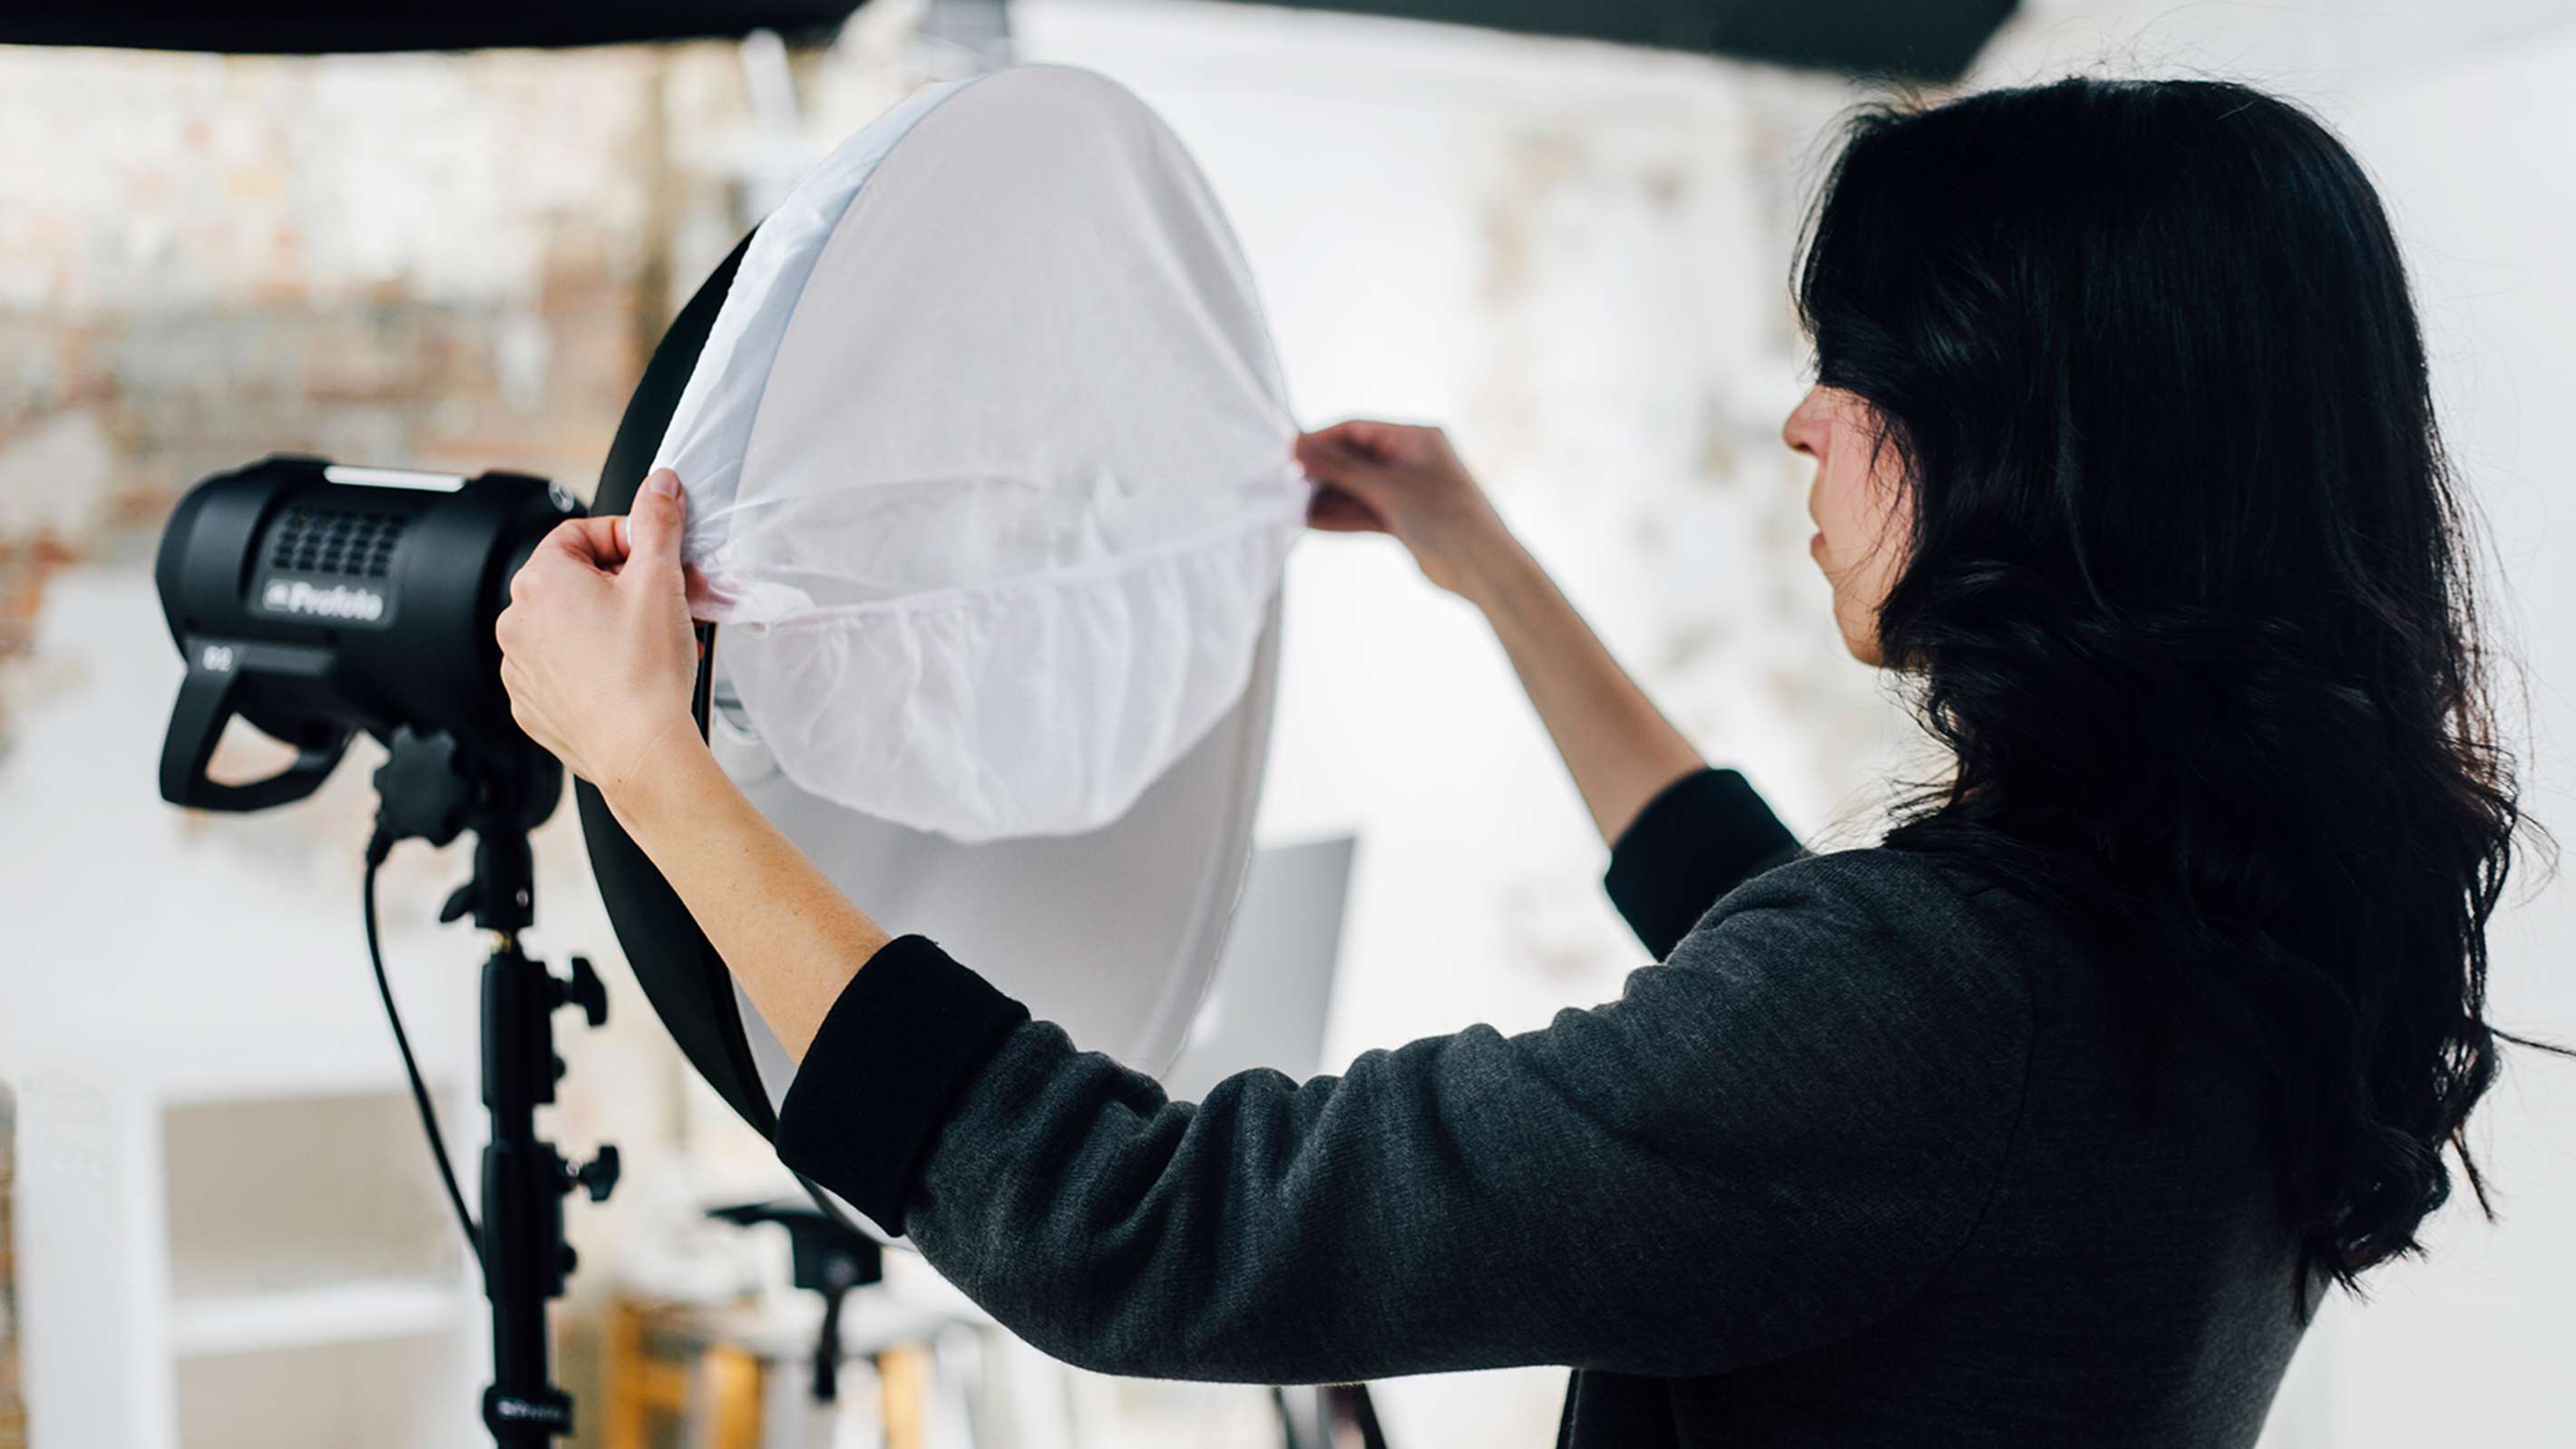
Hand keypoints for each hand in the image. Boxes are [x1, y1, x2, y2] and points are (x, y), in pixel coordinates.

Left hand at [496, 469, 706, 805]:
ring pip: (570, 625)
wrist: (640, 750)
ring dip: (609, 623)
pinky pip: (562, 668)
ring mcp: (520, 666)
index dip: (627, 539)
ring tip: (651, 642)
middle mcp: (518, 621)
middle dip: (625, 584)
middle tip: (667, 600)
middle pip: (576, 579)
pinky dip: (593, 664)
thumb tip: (658, 485)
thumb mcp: (661, 578)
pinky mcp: (532, 704)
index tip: (656, 557)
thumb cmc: (644, 672)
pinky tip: (628, 675)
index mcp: (540, 580)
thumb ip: (658, 521)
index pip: (580, 533)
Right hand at [1294, 420, 1517, 598]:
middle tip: (1282, 482)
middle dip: (1320, 472)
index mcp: (1415, 437)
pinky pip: (1364, 513)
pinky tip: (1309, 523)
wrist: (1484, 566)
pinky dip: (1340, 517)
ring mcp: (1407, 491)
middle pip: (1353, 458)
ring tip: (1289, 506)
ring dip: (1326, 498)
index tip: (1287, 453)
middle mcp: (1411, 460)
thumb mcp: (1386, 487)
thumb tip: (1297, 446)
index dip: (1320, 440)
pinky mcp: (1404, 521)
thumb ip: (1339, 468)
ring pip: (1356, 489)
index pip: (1356, 429)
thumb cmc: (1444, 516)